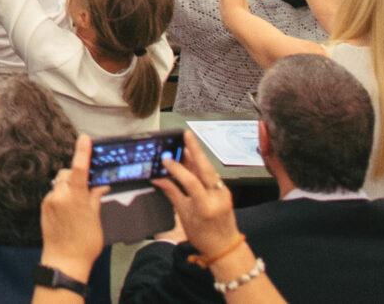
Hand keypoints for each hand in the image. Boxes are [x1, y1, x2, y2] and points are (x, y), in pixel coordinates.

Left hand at [39, 137, 105, 276]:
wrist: (64, 261)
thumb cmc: (84, 244)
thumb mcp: (95, 219)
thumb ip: (95, 198)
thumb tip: (99, 185)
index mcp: (75, 198)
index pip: (79, 169)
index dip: (82, 152)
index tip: (84, 138)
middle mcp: (59, 195)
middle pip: (67, 174)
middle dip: (76, 176)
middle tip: (88, 188)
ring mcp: (49, 200)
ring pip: (60, 183)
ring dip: (69, 187)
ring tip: (79, 204)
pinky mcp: (43, 206)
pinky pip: (54, 193)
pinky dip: (62, 195)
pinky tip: (69, 211)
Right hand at [152, 134, 242, 259]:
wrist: (225, 248)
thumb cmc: (202, 236)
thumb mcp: (184, 216)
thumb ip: (173, 193)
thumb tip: (157, 177)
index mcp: (205, 206)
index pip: (191, 181)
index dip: (177, 168)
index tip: (165, 159)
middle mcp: (217, 196)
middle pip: (206, 169)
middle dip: (196, 150)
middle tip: (186, 134)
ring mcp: (224, 193)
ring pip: (210, 170)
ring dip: (198, 156)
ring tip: (186, 142)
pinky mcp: (225, 192)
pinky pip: (212, 175)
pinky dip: (201, 166)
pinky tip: (193, 159)